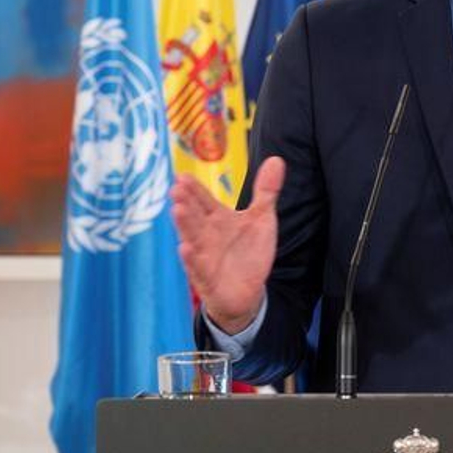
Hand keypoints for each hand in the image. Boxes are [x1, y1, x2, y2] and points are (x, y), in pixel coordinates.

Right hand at [169, 155, 285, 333]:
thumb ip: (265, 191)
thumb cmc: (248, 252)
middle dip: (185, 202)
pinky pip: (197, 267)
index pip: (202, 200)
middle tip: (176, 188)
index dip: (193, 188)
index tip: (182, 175)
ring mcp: (204, 256)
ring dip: (184, 225)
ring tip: (177, 209)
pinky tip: (184, 247)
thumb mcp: (261, 218)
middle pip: (194, 216)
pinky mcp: (208, 278)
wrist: (248, 292)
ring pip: (192, 238)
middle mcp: (206, 235)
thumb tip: (276, 160)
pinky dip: (191, 258)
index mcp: (217, 219)